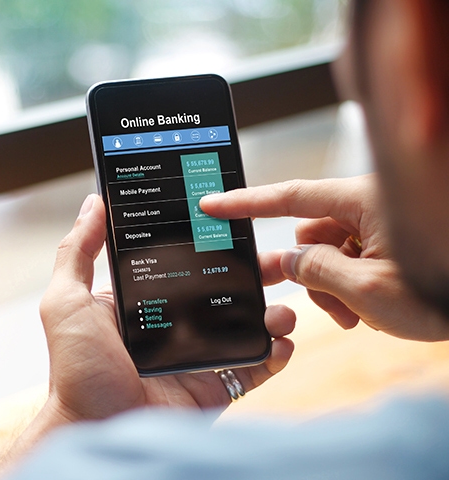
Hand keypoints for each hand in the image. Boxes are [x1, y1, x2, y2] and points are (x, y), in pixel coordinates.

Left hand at [38, 193, 294, 423]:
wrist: (95, 430)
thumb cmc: (76, 370)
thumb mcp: (66, 303)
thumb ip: (77, 253)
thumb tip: (93, 203)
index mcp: (142, 302)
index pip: (184, 264)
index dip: (209, 245)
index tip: (234, 225)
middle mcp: (172, 325)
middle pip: (222, 292)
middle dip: (253, 275)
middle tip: (277, 263)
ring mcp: (195, 356)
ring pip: (245, 327)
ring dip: (272, 314)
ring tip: (284, 309)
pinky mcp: (213, 386)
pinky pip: (253, 367)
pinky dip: (275, 354)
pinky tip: (283, 342)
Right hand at [199, 174, 448, 340]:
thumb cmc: (446, 293)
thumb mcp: (369, 290)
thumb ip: (315, 272)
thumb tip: (286, 261)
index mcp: (364, 200)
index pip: (289, 196)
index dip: (245, 202)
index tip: (212, 204)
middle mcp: (369, 205)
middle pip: (309, 234)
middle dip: (311, 274)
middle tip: (336, 309)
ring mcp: (379, 223)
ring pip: (327, 252)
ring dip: (332, 286)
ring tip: (361, 315)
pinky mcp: (388, 240)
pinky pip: (348, 258)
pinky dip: (349, 285)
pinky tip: (372, 309)